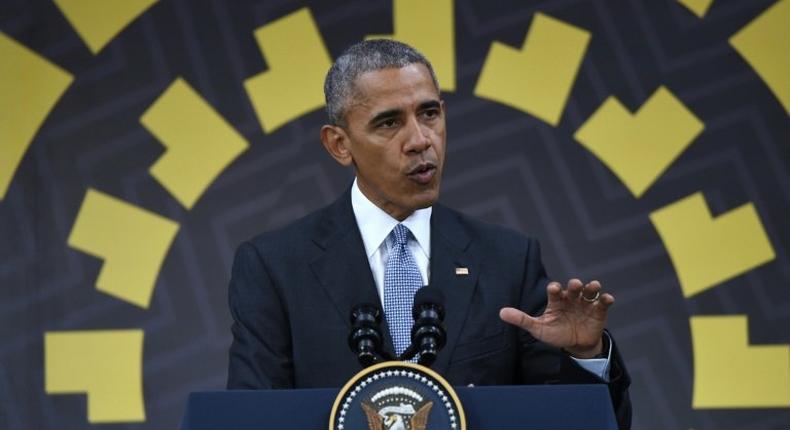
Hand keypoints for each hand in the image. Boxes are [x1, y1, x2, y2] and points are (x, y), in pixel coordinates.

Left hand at [499, 279, 613, 357]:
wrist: (575, 345)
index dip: (554, 289)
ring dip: (591, 287)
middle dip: (574, 285)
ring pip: (589, 291)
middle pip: (572, 288)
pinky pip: (603, 302)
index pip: (554, 291)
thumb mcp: (538, 328)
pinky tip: (607, 299)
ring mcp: (585, 303)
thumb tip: (501, 312)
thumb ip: (521, 319)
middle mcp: (571, 298)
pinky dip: (605, 299)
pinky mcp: (598, 311)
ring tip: (594, 286)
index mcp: (556, 300)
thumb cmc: (554, 333)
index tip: (554, 289)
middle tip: (574, 285)